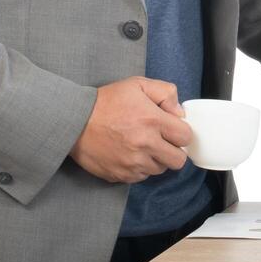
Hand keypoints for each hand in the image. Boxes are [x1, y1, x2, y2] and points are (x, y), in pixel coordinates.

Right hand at [69, 77, 192, 183]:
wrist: (74, 121)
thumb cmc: (106, 101)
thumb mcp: (137, 84)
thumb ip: (165, 93)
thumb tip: (179, 112)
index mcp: (153, 121)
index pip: (186, 136)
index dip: (181, 132)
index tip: (172, 129)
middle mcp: (146, 145)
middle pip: (178, 160)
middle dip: (173, 150)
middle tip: (162, 141)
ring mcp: (133, 163)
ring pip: (160, 170)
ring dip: (156, 159)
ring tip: (142, 146)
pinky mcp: (121, 175)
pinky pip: (141, 177)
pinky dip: (140, 168)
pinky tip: (130, 154)